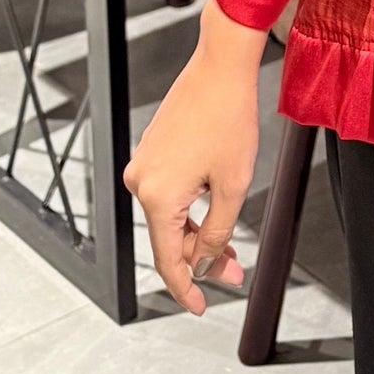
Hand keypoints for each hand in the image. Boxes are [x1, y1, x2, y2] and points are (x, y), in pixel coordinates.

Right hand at [124, 0, 265, 314]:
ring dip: (197, 234)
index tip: (200, 306)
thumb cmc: (228, 117)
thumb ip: (217, 233)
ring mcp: (144, 164)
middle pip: (168, 238)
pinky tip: (214, 212)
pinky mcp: (152, 151)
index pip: (167, 259)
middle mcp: (140, 181)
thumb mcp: (232, 186)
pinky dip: (190, 209)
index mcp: (156, 195)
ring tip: (230, 246)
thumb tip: (205, 263)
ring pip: (170, 217)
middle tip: (233, 272)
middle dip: (200, 259)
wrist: (221, 67)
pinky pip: (168, 193)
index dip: (185, 288)